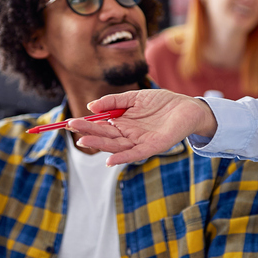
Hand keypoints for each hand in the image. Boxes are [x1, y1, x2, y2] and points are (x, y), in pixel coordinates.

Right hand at [67, 89, 217, 165]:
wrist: (188, 107)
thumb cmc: (161, 102)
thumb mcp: (134, 97)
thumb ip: (114, 101)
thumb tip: (91, 107)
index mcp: (123, 123)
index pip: (100, 126)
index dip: (85, 125)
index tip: (69, 122)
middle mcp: (128, 135)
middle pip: (104, 136)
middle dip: (87, 133)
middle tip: (69, 127)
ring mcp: (139, 142)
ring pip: (116, 145)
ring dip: (99, 145)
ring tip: (82, 141)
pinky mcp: (153, 146)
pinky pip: (135, 154)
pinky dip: (123, 157)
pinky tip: (110, 159)